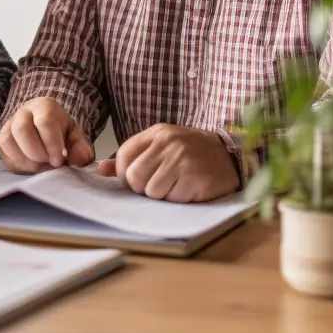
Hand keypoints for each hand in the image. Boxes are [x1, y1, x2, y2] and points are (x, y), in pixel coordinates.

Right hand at [0, 97, 93, 173]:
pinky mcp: (2, 139)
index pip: (44, 121)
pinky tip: (30, 167)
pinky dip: (17, 163)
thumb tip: (79, 159)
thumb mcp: (75, 139)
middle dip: (37, 152)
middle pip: (22, 129)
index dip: (52, 144)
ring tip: (40, 166)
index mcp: (45, 106)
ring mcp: (10, 124)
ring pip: (8, 140)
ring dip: (25, 159)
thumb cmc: (62, 134)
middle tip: (49, 164)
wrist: (47, 133)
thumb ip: (80, 149)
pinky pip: (3, 151)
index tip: (59, 160)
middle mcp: (24, 112)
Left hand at [98, 124, 237, 201]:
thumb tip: (102, 169)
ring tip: (175, 185)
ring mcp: (182, 161)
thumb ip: (133, 156)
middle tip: (157, 185)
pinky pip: (172, 199)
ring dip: (161, 195)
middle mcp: (168, 144)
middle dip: (142, 187)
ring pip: (151, 191)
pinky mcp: (195, 179)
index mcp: (157, 133)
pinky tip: (188, 189)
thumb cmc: (191, 153)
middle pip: (134, 177)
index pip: (124, 155)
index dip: (125, 173)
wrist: (231, 155)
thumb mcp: (162, 146)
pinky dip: (178, 199)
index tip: (136, 178)